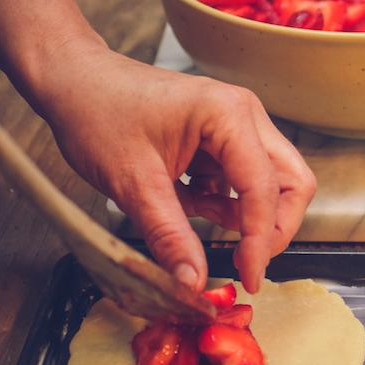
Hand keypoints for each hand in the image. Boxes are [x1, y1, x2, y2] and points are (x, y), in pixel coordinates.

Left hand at [36, 41, 314, 293]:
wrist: (73, 82)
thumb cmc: (97, 112)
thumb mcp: (132, 184)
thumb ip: (170, 236)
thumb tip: (194, 282)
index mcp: (228, 115)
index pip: (265, 188)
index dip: (262, 240)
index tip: (250, 277)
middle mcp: (244, 116)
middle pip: (290, 182)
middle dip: (273, 227)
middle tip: (247, 262)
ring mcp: (237, 126)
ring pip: (271, 183)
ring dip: (246, 216)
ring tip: (201, 224)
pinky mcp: (223, 139)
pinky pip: (243, 182)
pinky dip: (225, 205)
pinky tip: (187, 203)